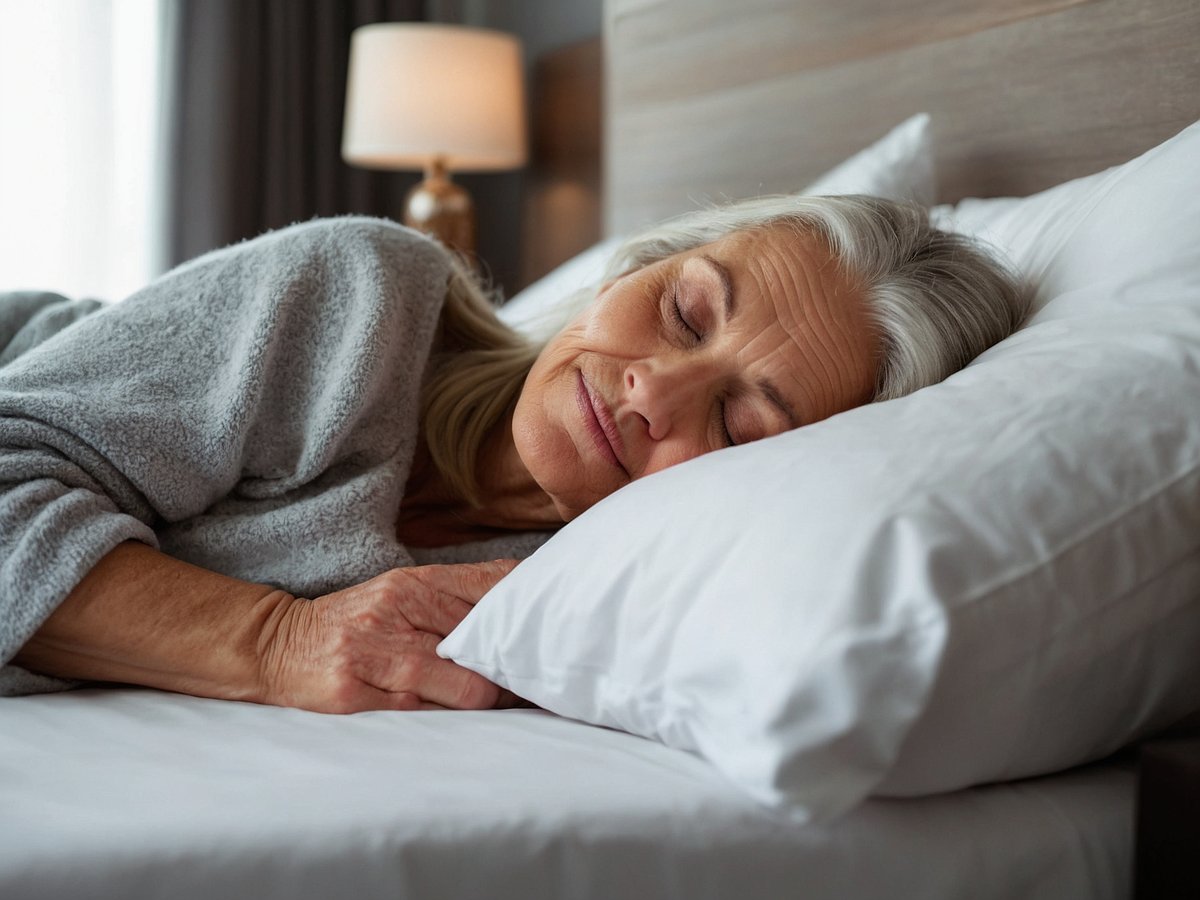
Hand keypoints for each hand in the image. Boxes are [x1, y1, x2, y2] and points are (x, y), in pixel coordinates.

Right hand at [254, 559, 518, 712]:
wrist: (276, 643)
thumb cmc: (357, 621)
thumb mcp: (403, 591)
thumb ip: (459, 594)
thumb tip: (525, 591)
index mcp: (413, 583)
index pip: (490, 591)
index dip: (526, 618)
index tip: (550, 636)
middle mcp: (395, 614)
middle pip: (484, 648)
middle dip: (509, 672)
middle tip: (527, 684)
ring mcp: (373, 656)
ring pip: (463, 690)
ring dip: (483, 703)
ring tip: (488, 705)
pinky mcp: (353, 697)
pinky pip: (423, 719)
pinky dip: (442, 722)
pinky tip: (446, 718)